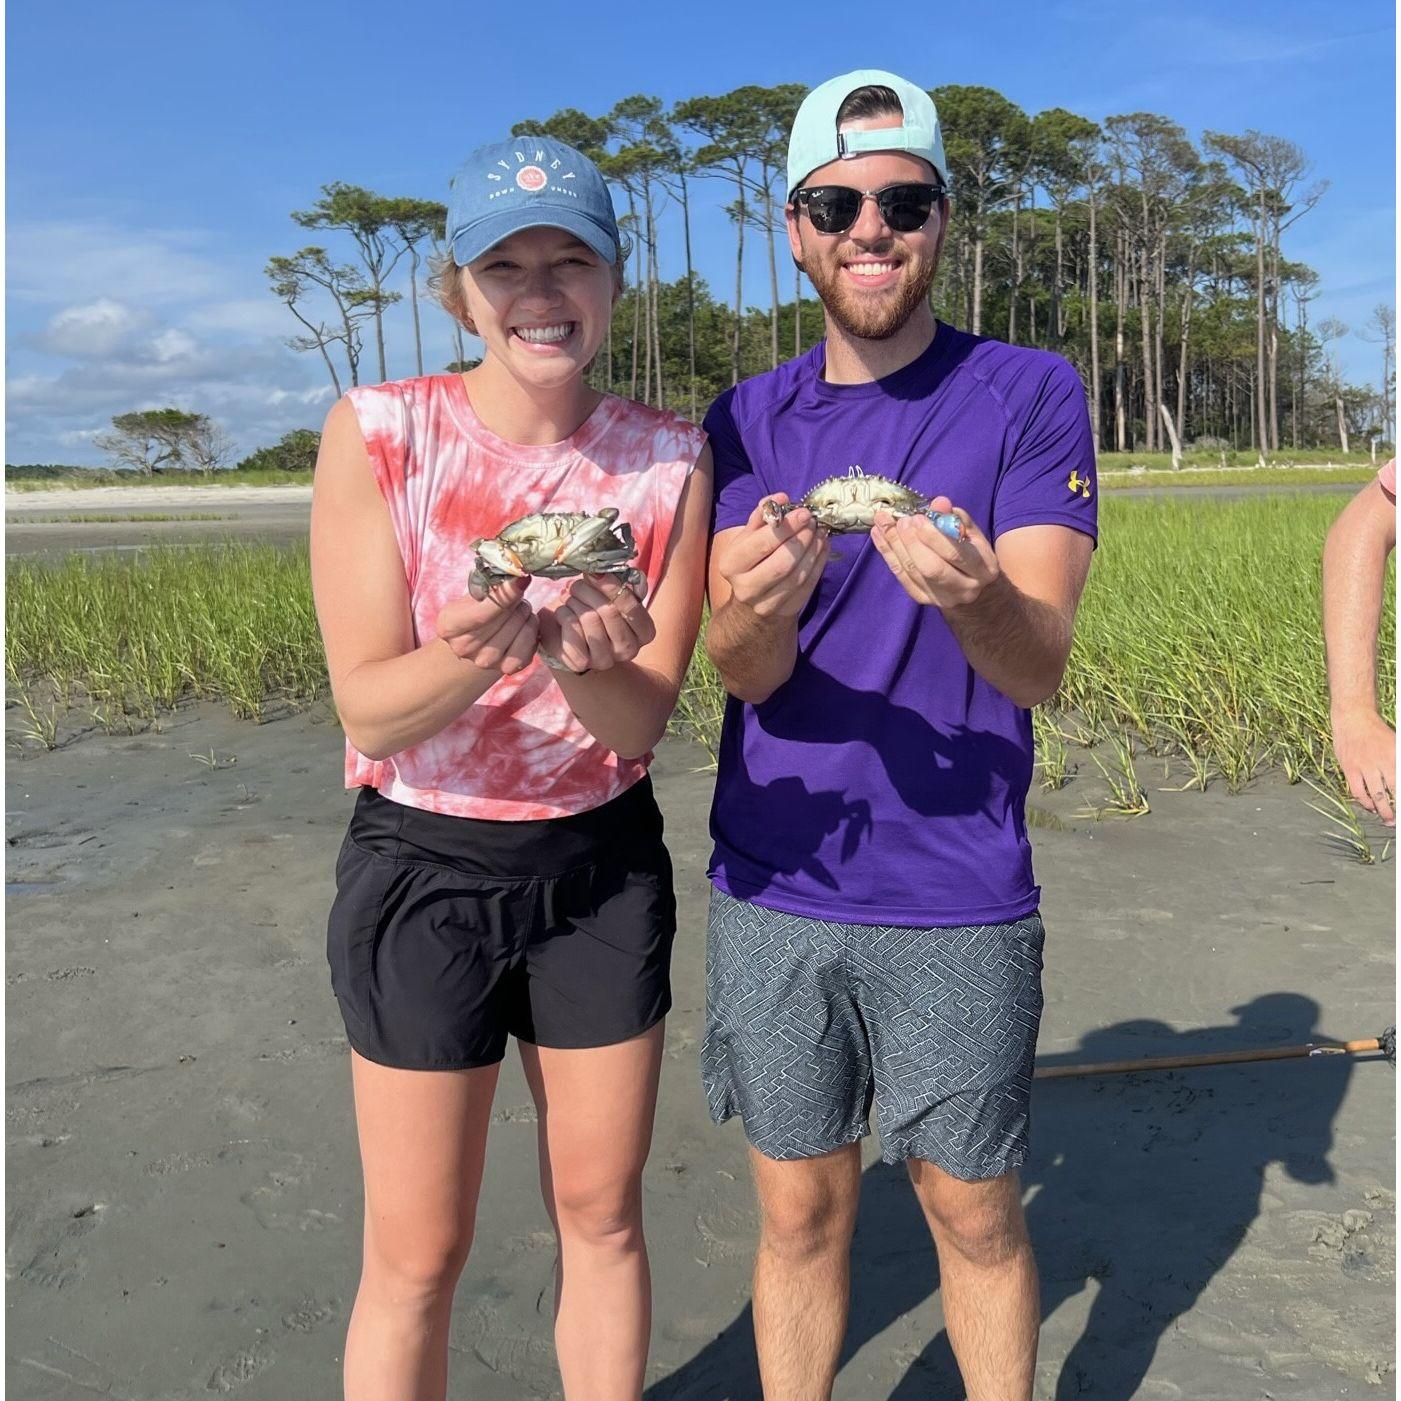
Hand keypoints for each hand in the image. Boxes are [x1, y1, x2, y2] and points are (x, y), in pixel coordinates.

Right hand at [435, 576, 539, 675]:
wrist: (475, 643)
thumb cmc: (473, 612)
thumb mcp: (472, 597)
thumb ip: (489, 588)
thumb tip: (516, 576)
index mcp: (449, 627)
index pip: (482, 613)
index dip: (506, 594)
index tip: (521, 579)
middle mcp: (464, 649)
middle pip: (505, 619)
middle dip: (516, 601)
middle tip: (515, 596)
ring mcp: (486, 662)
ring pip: (522, 630)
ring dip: (526, 614)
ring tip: (519, 610)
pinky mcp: (507, 669)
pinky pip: (531, 644)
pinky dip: (532, 630)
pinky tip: (524, 625)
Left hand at [538, 573, 654, 673]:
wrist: (567, 630)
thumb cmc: (593, 607)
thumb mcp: (611, 594)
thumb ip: (618, 584)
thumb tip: (603, 571)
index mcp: (644, 633)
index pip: (632, 608)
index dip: (612, 586)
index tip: (596, 573)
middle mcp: (629, 650)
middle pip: (609, 611)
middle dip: (588, 591)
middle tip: (577, 585)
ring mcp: (605, 660)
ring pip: (589, 618)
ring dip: (574, 601)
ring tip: (570, 599)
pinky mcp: (580, 663)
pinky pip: (571, 629)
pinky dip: (563, 614)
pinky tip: (563, 614)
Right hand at [720, 494, 830, 619]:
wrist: (751, 603)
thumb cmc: (751, 561)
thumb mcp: (748, 538)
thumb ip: (762, 516)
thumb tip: (780, 498)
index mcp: (731, 565)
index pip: (760, 544)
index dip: (785, 528)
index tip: (803, 513)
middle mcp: (745, 588)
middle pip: (782, 563)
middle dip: (802, 539)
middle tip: (813, 522)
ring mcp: (766, 605)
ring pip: (797, 576)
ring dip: (813, 551)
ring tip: (820, 533)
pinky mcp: (786, 613)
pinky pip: (807, 587)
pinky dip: (819, 565)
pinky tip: (822, 548)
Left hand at [870, 497, 1000, 609]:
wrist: (973, 590)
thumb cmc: (972, 553)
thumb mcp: (973, 534)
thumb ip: (956, 518)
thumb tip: (938, 502)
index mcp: (982, 569)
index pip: (954, 553)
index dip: (932, 535)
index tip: (916, 517)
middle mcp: (963, 588)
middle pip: (930, 567)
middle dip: (911, 542)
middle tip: (900, 521)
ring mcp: (941, 598)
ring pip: (912, 572)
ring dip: (894, 545)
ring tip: (882, 522)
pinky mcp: (923, 599)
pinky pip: (901, 577)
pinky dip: (888, 554)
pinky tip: (878, 535)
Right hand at [1331, 707, 1395, 824]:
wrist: (1353, 718)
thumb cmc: (1376, 733)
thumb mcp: (1395, 745)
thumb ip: (1397, 763)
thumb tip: (1397, 783)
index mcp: (1396, 756)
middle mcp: (1382, 762)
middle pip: (1394, 792)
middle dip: (1396, 809)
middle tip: (1398, 821)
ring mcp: (1365, 766)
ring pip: (1376, 795)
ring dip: (1383, 810)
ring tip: (1387, 819)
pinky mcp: (1350, 769)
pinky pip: (1358, 791)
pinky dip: (1365, 802)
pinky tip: (1370, 807)